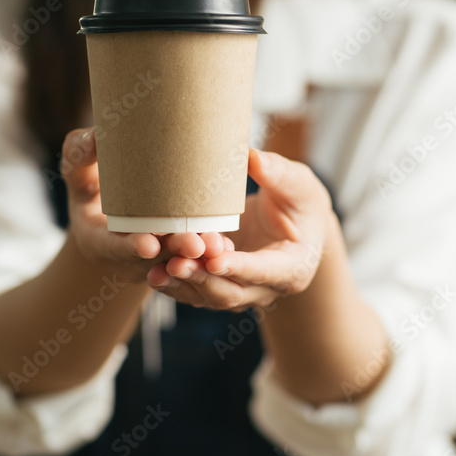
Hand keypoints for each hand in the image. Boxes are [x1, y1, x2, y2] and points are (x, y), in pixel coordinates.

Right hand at [60, 127, 225, 282]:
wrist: (108, 210)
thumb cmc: (90, 185)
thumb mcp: (77, 172)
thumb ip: (78, 155)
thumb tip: (94, 136)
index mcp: (100, 241)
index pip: (114, 248)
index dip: (130, 247)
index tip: (148, 243)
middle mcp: (129, 258)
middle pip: (154, 258)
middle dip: (174, 251)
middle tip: (195, 243)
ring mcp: (154, 261)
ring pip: (179, 261)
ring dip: (198, 255)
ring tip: (217, 244)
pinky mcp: (176, 254)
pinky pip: (194, 258)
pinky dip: (208, 252)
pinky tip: (226, 245)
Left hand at [147, 148, 333, 310]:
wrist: (297, 224)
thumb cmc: (301, 202)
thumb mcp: (298, 185)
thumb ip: (278, 174)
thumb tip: (251, 158)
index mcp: (294, 268)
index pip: (264, 272)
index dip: (239, 267)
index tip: (215, 259)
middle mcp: (268, 289)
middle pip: (232, 292)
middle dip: (202, 279)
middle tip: (176, 263)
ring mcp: (243, 292)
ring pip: (210, 297)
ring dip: (183, 285)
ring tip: (157, 272)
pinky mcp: (222, 286)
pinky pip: (197, 291)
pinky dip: (176, 284)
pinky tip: (154, 272)